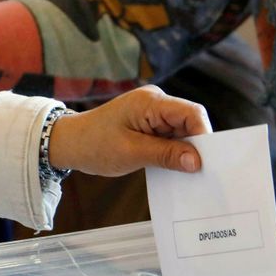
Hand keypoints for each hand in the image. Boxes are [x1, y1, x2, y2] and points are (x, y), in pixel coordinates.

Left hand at [46, 85, 207, 176]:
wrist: (70, 143)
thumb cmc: (94, 145)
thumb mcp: (131, 153)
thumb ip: (166, 155)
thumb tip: (196, 161)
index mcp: (151, 102)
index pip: (191, 113)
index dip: (203, 136)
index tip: (206, 162)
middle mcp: (156, 102)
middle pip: (190, 122)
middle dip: (194, 146)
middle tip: (198, 173)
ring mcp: (153, 112)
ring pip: (182, 131)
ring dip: (182, 152)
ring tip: (182, 173)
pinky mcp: (150, 124)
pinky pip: (170, 136)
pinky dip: (172, 152)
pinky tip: (172, 168)